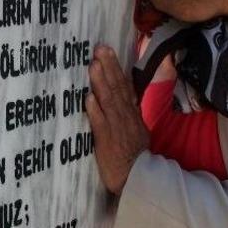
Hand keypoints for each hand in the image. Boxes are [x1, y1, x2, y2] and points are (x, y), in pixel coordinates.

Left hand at [86, 45, 149, 194]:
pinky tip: (89, 98)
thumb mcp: (136, 130)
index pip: (124, 86)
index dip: (115, 67)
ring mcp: (117, 128)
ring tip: (93, 65)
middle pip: (117, 88)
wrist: (138, 179)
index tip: (107, 50)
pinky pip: (101, 124)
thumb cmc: (133, 157)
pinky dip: (96, 111)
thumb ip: (127, 112)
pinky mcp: (107, 142)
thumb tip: (118, 95)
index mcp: (131, 114)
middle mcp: (125, 117)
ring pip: (109, 101)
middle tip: (99, 48)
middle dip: (108, 67)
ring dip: (101, 83)